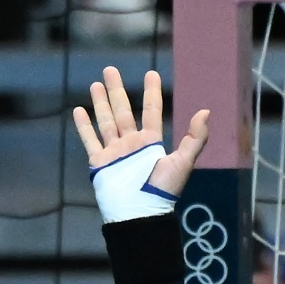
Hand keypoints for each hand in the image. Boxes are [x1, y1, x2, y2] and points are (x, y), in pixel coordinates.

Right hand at [74, 65, 207, 198]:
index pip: (151, 110)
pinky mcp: (100, 163)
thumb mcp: (183, 162)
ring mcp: (115, 153)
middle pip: (122, 110)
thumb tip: (206, 111)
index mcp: (150, 142)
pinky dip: (84, 126)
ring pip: (105, 122)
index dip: (151, 92)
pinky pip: (90, 140)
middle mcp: (131, 144)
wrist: (140, 214)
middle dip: (116, 90)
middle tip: (109, 69)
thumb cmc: (163, 191)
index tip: (151, 74)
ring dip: (100, 103)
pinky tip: (78, 111)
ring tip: (95, 84)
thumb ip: (195, 138)